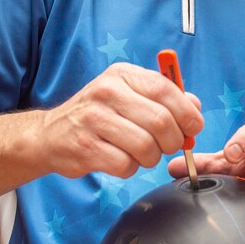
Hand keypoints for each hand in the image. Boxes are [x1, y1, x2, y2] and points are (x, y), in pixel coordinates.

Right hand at [42, 62, 202, 178]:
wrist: (50, 134)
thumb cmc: (98, 114)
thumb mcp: (128, 94)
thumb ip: (163, 97)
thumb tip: (195, 107)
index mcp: (122, 75)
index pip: (165, 89)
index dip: (186, 112)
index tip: (193, 127)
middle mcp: (106, 91)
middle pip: (161, 122)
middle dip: (173, 141)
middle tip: (168, 146)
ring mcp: (93, 119)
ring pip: (146, 147)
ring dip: (151, 157)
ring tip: (141, 153)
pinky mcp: (85, 147)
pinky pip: (125, 165)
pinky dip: (130, 168)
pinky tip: (120, 160)